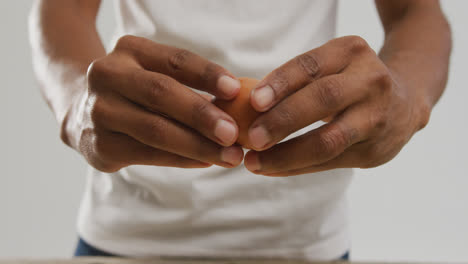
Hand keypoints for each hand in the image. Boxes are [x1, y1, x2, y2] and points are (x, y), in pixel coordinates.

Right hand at [63, 35, 243, 171]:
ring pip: (155, 130)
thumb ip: (188, 84)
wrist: (83, 112)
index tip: (236, 90)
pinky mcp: (99, 145)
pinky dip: (182, 159)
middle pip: (161, 94)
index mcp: (129, 50)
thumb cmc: (137, 91)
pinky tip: (206, 161)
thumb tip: (237, 104)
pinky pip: (148, 154)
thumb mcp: (155, 73)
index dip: (207, 75)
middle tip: (234, 134)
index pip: (174, 60)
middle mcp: (108, 75)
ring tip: (229, 156)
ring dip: (197, 145)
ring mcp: (99, 111)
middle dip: (202, 116)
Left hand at [243, 36, 429, 175]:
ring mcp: (376, 117)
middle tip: (252, 138)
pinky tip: (272, 169)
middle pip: (323, 100)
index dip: (281, 83)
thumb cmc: (349, 82)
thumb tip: (245, 107)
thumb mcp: (332, 67)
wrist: (405, 102)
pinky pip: (329, 162)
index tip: (253, 101)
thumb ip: (298, 82)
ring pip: (328, 140)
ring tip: (254, 163)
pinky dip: (296, 167)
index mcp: (352, 52)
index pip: (311, 66)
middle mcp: (370, 81)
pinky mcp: (375, 150)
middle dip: (283, 121)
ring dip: (287, 154)